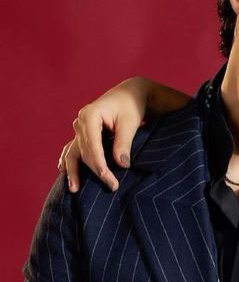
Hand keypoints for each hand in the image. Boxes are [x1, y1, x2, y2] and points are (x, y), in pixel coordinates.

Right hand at [57, 77, 151, 192]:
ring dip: (73, 170)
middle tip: (112, 186)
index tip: (110, 180)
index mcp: (90, 116)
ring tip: (74, 188)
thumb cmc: (131, 105)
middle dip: (96, 171)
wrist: (129, 93)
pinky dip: (70, 160)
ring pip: (74, 152)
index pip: (92, 147)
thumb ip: (124, 143)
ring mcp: (79, 127)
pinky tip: (64, 172)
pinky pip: (73, 148)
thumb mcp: (130, 122)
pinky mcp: (83, 132)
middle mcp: (80, 122)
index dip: (100, 166)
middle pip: (84, 152)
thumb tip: (122, 165)